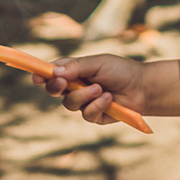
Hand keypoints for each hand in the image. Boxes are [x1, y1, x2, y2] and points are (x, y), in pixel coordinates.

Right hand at [32, 53, 146, 126]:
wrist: (143, 87)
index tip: (36, 77)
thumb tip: (54, 72)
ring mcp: (84, 103)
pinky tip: (109, 98)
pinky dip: (97, 105)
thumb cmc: (121, 70)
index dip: (41, 75)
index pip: (52, 74)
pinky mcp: (94, 116)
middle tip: (62, 83)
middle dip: (56, 87)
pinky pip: (86, 114)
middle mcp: (75, 87)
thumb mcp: (98, 63)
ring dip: (83, 96)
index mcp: (74, 71)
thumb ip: (76, 67)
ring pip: (69, 104)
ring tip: (100, 88)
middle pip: (53, 91)